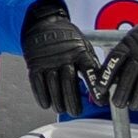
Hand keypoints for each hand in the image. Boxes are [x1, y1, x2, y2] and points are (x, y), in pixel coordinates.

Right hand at [20, 0, 98, 115]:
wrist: (44, 25)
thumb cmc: (69, 41)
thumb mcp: (85, 48)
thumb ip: (92, 67)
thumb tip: (103, 88)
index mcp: (80, 52)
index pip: (90, 71)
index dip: (95, 87)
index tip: (101, 102)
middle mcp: (64, 56)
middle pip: (68, 81)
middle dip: (73, 100)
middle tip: (76, 112)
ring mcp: (48, 60)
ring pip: (53, 84)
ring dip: (58, 101)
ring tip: (62, 109)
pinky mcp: (34, 64)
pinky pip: (37, 83)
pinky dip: (41, 95)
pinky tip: (46, 105)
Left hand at [100, 14, 137, 110]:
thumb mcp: (129, 41)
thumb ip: (118, 59)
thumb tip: (104, 82)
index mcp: (128, 44)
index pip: (114, 61)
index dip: (106, 77)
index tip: (101, 90)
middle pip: (128, 77)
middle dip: (122, 93)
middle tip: (118, 103)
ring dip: (137, 99)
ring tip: (134, 106)